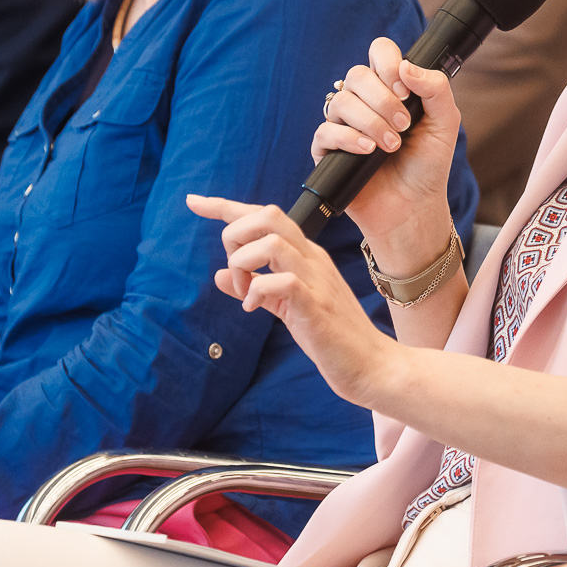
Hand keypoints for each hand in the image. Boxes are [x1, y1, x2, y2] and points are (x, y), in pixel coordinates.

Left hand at [186, 196, 402, 406]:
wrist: (372, 364)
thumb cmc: (332, 336)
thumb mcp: (285, 307)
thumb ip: (256, 286)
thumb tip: (220, 274)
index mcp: (305, 255)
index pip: (265, 215)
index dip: (225, 206)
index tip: (194, 201)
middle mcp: (311, 258)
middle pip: (268, 215)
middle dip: (235, 235)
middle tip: (236, 272)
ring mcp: (316, 280)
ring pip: (272, 242)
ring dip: (244, 264)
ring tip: (245, 292)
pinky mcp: (316, 306)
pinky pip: (282, 281)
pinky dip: (257, 291)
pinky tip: (253, 308)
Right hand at [315, 39, 464, 260]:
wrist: (414, 208)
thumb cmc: (428, 166)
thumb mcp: (445, 123)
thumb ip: (435, 88)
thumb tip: (406, 66)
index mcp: (390, 88)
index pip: (378, 52)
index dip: (387, 62)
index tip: (405, 89)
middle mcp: (364, 102)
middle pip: (357, 75)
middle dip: (383, 99)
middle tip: (403, 125)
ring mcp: (343, 125)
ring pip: (340, 102)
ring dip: (370, 122)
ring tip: (391, 146)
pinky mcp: (328, 151)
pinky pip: (325, 132)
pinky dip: (349, 139)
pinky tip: (369, 151)